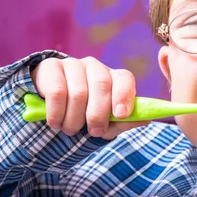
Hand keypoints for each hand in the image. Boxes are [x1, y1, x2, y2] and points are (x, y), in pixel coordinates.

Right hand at [30, 57, 148, 139]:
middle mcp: (95, 67)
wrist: (50, 109)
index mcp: (112, 78)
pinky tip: (55, 122)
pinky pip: (57, 91)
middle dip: (98, 114)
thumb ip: (124, 121)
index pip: (124, 78)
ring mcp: (73, 64)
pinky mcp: (51, 67)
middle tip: (94, 132)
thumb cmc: (84, 115)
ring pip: (78, 92)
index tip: (120, 115)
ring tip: (71, 130)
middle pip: (102, 85)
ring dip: (74, 119)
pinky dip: (57, 113)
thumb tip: (147, 118)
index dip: (124, 95)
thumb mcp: (105, 123)